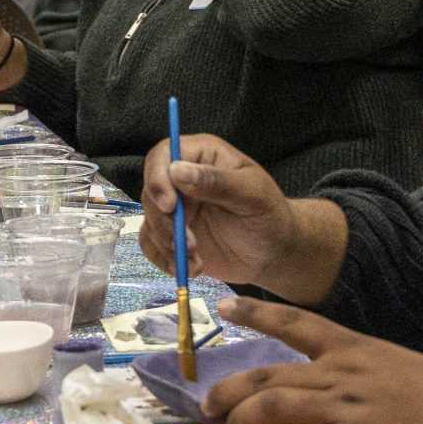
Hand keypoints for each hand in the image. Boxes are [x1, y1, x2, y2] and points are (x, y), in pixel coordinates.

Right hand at [139, 133, 336, 298]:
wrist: (273, 251)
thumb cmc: (270, 215)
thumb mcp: (252, 194)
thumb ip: (217, 181)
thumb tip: (177, 170)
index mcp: (202, 156)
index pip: (163, 155)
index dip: (158, 178)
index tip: (169, 206)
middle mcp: (182, 179)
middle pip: (151, 192)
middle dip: (165, 222)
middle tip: (189, 245)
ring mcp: (175, 208)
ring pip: (148, 221)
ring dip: (166, 245)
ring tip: (196, 261)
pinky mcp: (171, 234)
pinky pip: (151, 245)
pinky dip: (164, 260)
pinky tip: (191, 268)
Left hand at [203, 298, 422, 423]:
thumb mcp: (394, 362)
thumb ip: (354, 366)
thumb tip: (319, 375)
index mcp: (354, 347)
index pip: (296, 322)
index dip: (257, 313)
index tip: (225, 307)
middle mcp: (344, 374)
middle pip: (271, 374)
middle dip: (231, 389)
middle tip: (208, 405)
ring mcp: (350, 410)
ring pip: (279, 405)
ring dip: (243, 418)